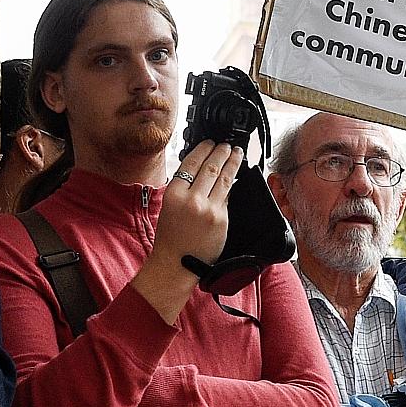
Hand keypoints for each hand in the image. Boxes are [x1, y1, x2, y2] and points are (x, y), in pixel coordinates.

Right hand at [132, 141, 242, 323]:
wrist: (177, 263)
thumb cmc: (171, 237)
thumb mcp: (169, 206)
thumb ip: (183, 188)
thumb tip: (200, 169)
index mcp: (174, 193)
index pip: (191, 163)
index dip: (203, 149)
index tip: (210, 143)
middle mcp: (191, 199)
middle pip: (210, 168)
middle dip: (221, 152)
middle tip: (226, 145)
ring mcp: (208, 209)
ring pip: (223, 179)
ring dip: (231, 163)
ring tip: (236, 153)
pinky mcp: (222, 219)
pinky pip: (227, 197)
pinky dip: (230, 185)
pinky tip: (234, 176)